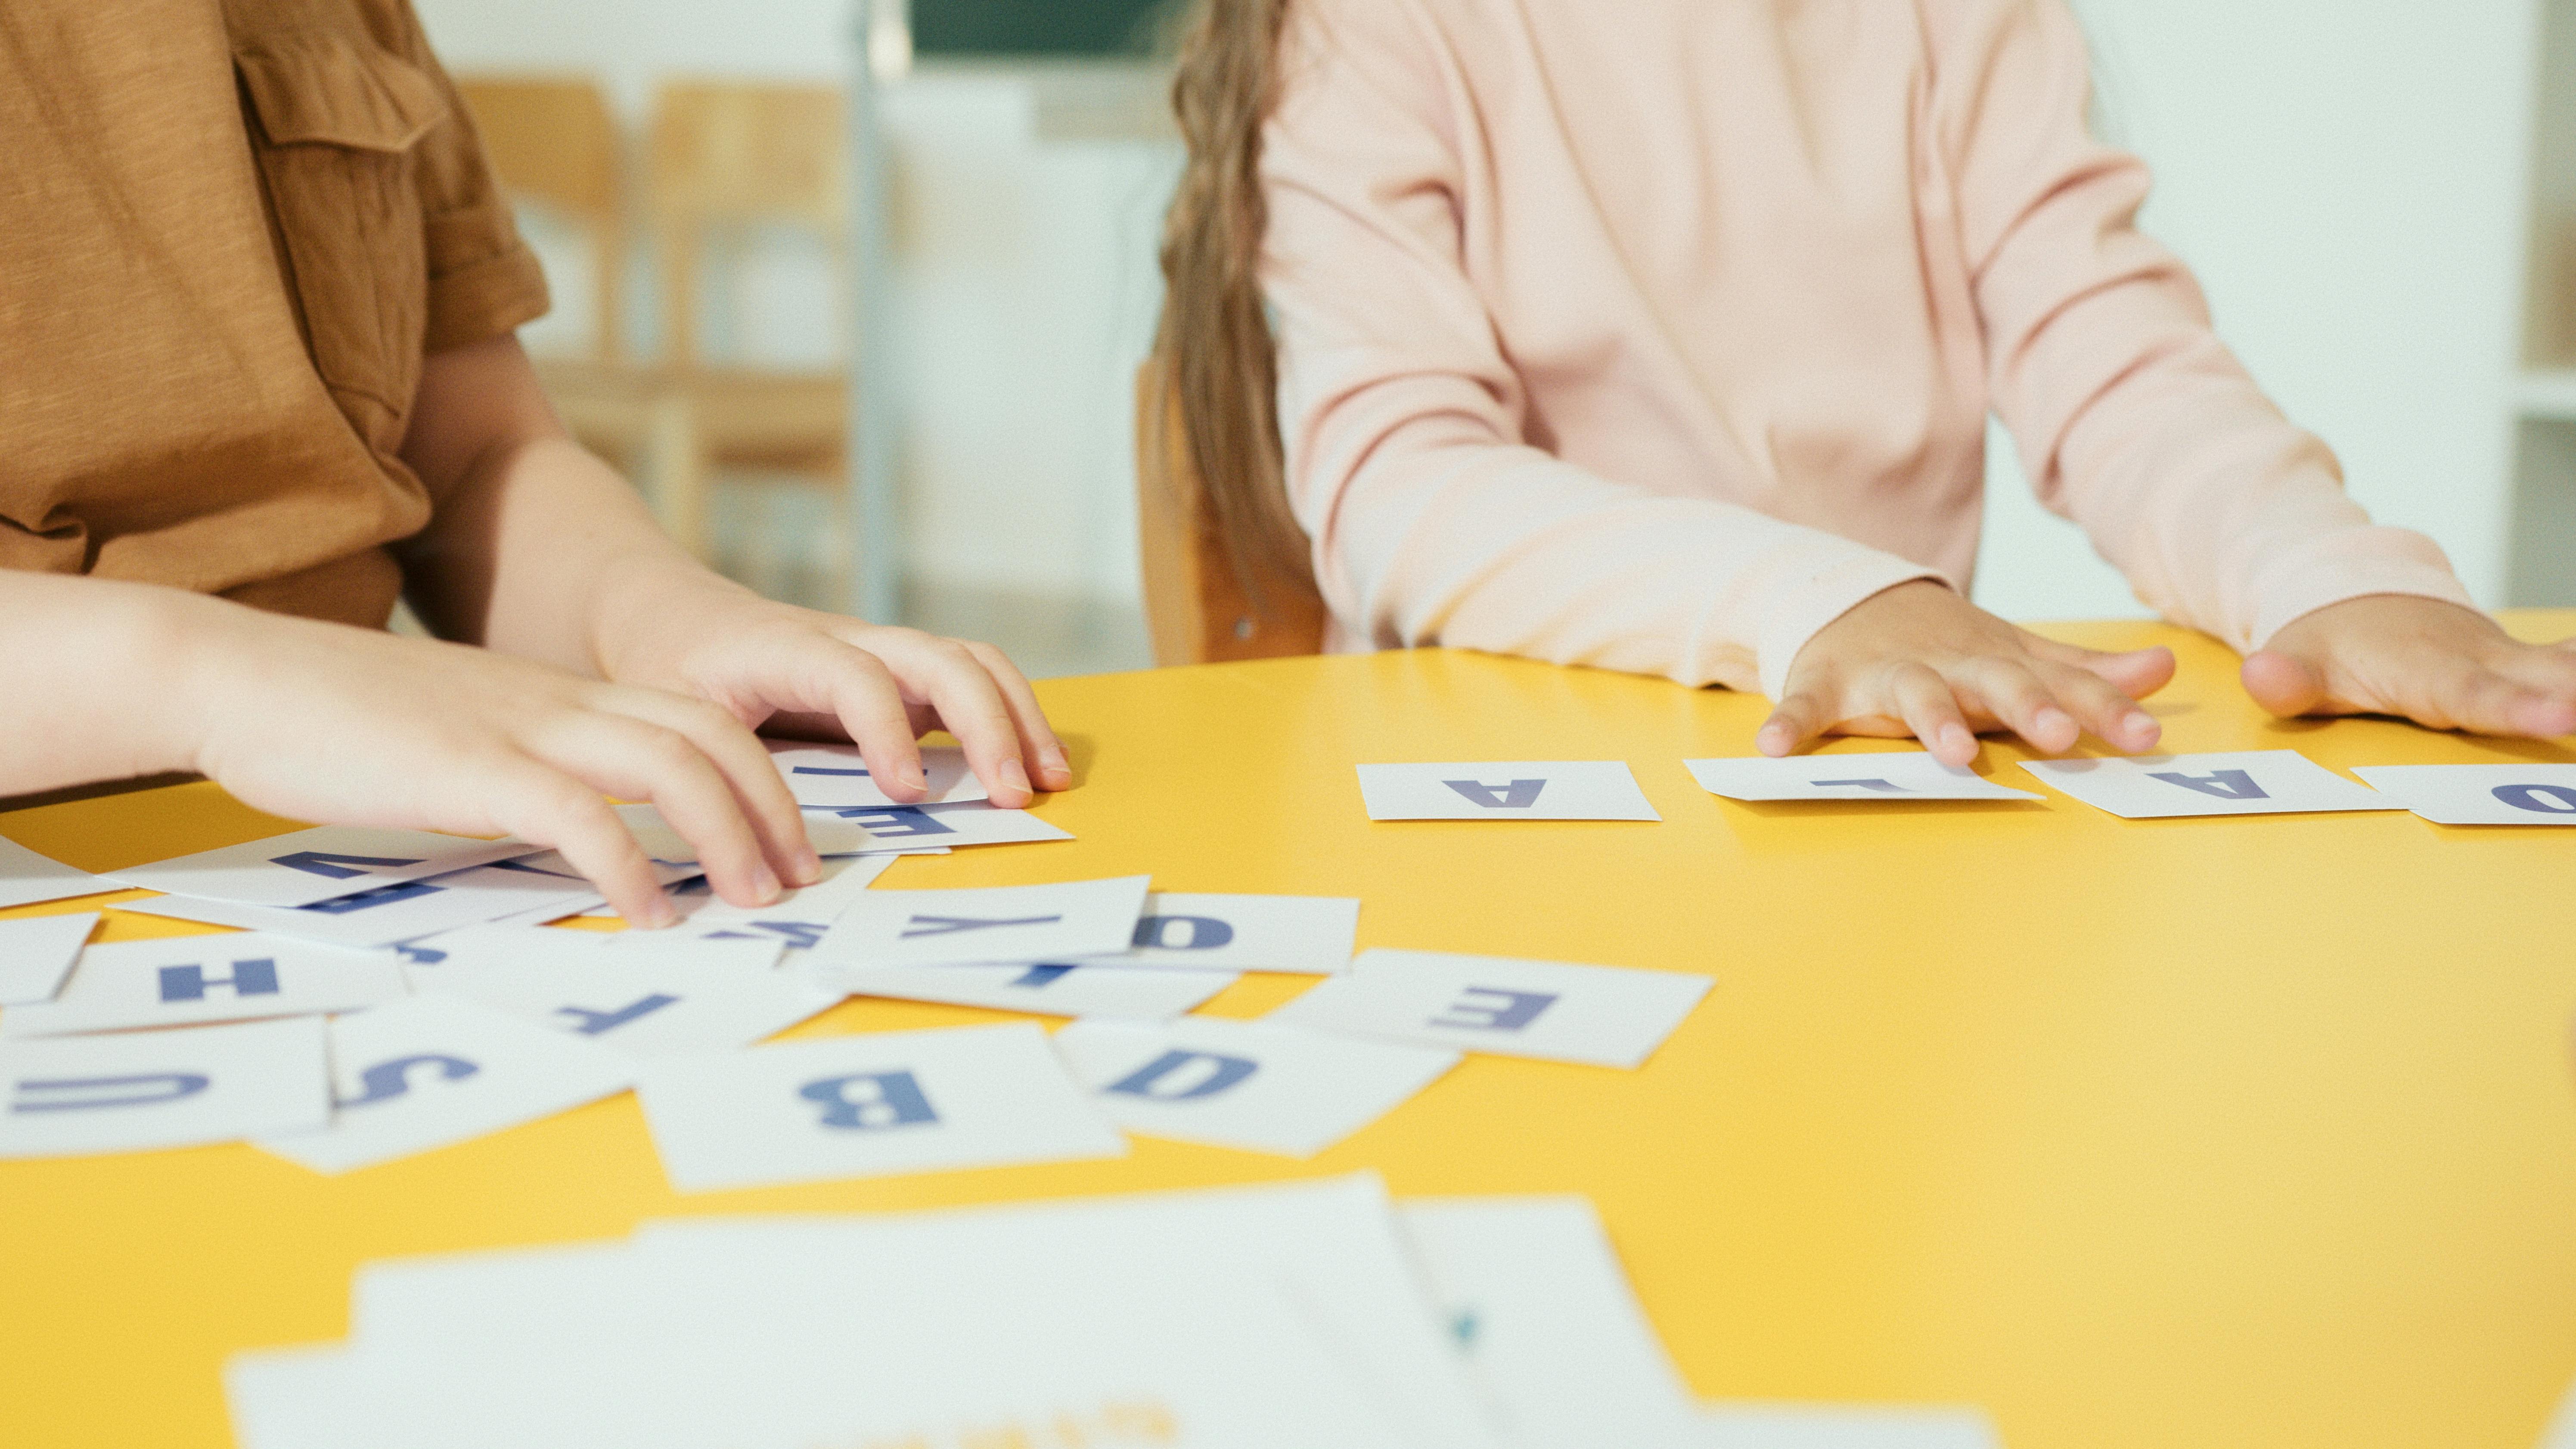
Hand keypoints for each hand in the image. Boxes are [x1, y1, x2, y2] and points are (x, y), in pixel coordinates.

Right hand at [185, 606, 813, 925]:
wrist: (242, 676)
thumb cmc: (341, 720)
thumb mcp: (462, 738)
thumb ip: (522, 769)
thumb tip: (571, 828)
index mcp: (560, 695)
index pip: (696, 718)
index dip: (759, 775)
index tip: (787, 838)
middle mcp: (558, 702)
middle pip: (711, 736)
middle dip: (772, 806)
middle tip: (801, 876)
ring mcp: (520, 728)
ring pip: (671, 763)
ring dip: (726, 835)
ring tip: (751, 899)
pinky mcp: (472, 768)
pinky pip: (581, 813)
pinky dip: (631, 867)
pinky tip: (651, 913)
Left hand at [589, 569, 1071, 807]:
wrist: (668, 614)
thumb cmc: (665, 668)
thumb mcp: (665, 713)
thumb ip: (707, 774)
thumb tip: (755, 859)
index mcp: (788, 647)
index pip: (858, 676)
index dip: (889, 731)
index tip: (908, 793)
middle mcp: (849, 640)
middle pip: (942, 658)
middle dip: (988, 724)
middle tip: (1014, 795)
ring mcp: (882, 653)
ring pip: (970, 661)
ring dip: (1017, 717)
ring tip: (1049, 780)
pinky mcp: (898, 674)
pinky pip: (969, 679)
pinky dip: (1010, 716)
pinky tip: (1031, 765)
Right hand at [1758, 580, 2173, 763]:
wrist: (1853, 601)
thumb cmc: (1947, 647)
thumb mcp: (2016, 655)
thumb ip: (2084, 673)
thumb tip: (2162, 670)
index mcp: (1997, 665)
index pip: (2060, 687)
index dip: (2103, 710)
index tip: (2148, 736)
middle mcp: (1949, 667)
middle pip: (1995, 684)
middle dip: (2028, 707)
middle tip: (2061, 736)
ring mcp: (1886, 674)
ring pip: (1914, 695)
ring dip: (1933, 720)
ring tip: (1953, 753)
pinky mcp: (1826, 685)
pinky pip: (1805, 706)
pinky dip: (1789, 722)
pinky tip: (1775, 747)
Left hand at [2242, 595, 2575, 736]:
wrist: (2356, 597)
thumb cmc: (2328, 639)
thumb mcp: (2296, 659)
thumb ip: (2288, 680)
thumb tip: (2263, 679)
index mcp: (2429, 670)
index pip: (2479, 697)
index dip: (2520, 710)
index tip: (2564, 717)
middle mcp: (2482, 661)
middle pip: (2550, 683)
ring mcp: (2511, 661)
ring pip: (2572, 671)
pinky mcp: (2527, 665)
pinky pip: (2575, 664)